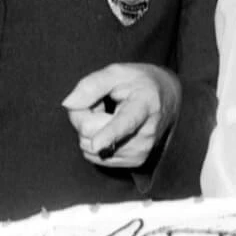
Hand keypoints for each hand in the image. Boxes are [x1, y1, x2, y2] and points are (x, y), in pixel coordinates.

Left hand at [62, 64, 181, 166]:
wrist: (167, 99)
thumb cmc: (138, 83)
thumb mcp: (117, 73)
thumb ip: (91, 85)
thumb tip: (69, 104)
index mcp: (144, 105)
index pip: (124, 122)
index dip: (109, 134)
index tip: (97, 144)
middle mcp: (145, 134)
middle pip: (92, 133)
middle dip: (85, 116)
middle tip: (99, 103)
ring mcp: (140, 151)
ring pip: (90, 147)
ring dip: (91, 129)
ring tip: (110, 114)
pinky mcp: (134, 162)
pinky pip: (94, 156)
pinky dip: (96, 141)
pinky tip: (111, 128)